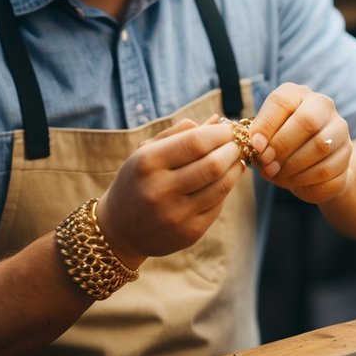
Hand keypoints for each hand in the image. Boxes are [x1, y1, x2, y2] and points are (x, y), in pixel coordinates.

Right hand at [96, 117, 246, 267]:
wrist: (119, 229)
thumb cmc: (136, 181)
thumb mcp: (146, 152)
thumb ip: (179, 134)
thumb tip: (217, 121)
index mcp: (147, 163)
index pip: (195, 142)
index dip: (219, 134)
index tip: (228, 129)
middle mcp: (160, 190)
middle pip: (213, 164)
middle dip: (231, 150)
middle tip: (236, 144)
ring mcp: (176, 215)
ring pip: (221, 186)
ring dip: (234, 169)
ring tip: (235, 160)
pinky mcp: (189, 234)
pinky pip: (218, 205)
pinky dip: (225, 189)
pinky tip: (223, 180)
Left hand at [250, 83, 351, 204]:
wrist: (313, 164)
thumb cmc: (282, 144)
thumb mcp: (267, 136)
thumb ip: (260, 138)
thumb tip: (258, 146)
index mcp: (298, 94)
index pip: (282, 101)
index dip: (266, 125)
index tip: (256, 146)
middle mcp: (323, 106)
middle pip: (307, 122)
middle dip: (282, 146)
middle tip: (267, 163)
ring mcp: (340, 130)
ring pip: (321, 147)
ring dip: (293, 166)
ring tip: (277, 174)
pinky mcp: (347, 155)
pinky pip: (328, 170)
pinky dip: (306, 180)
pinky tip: (293, 181)